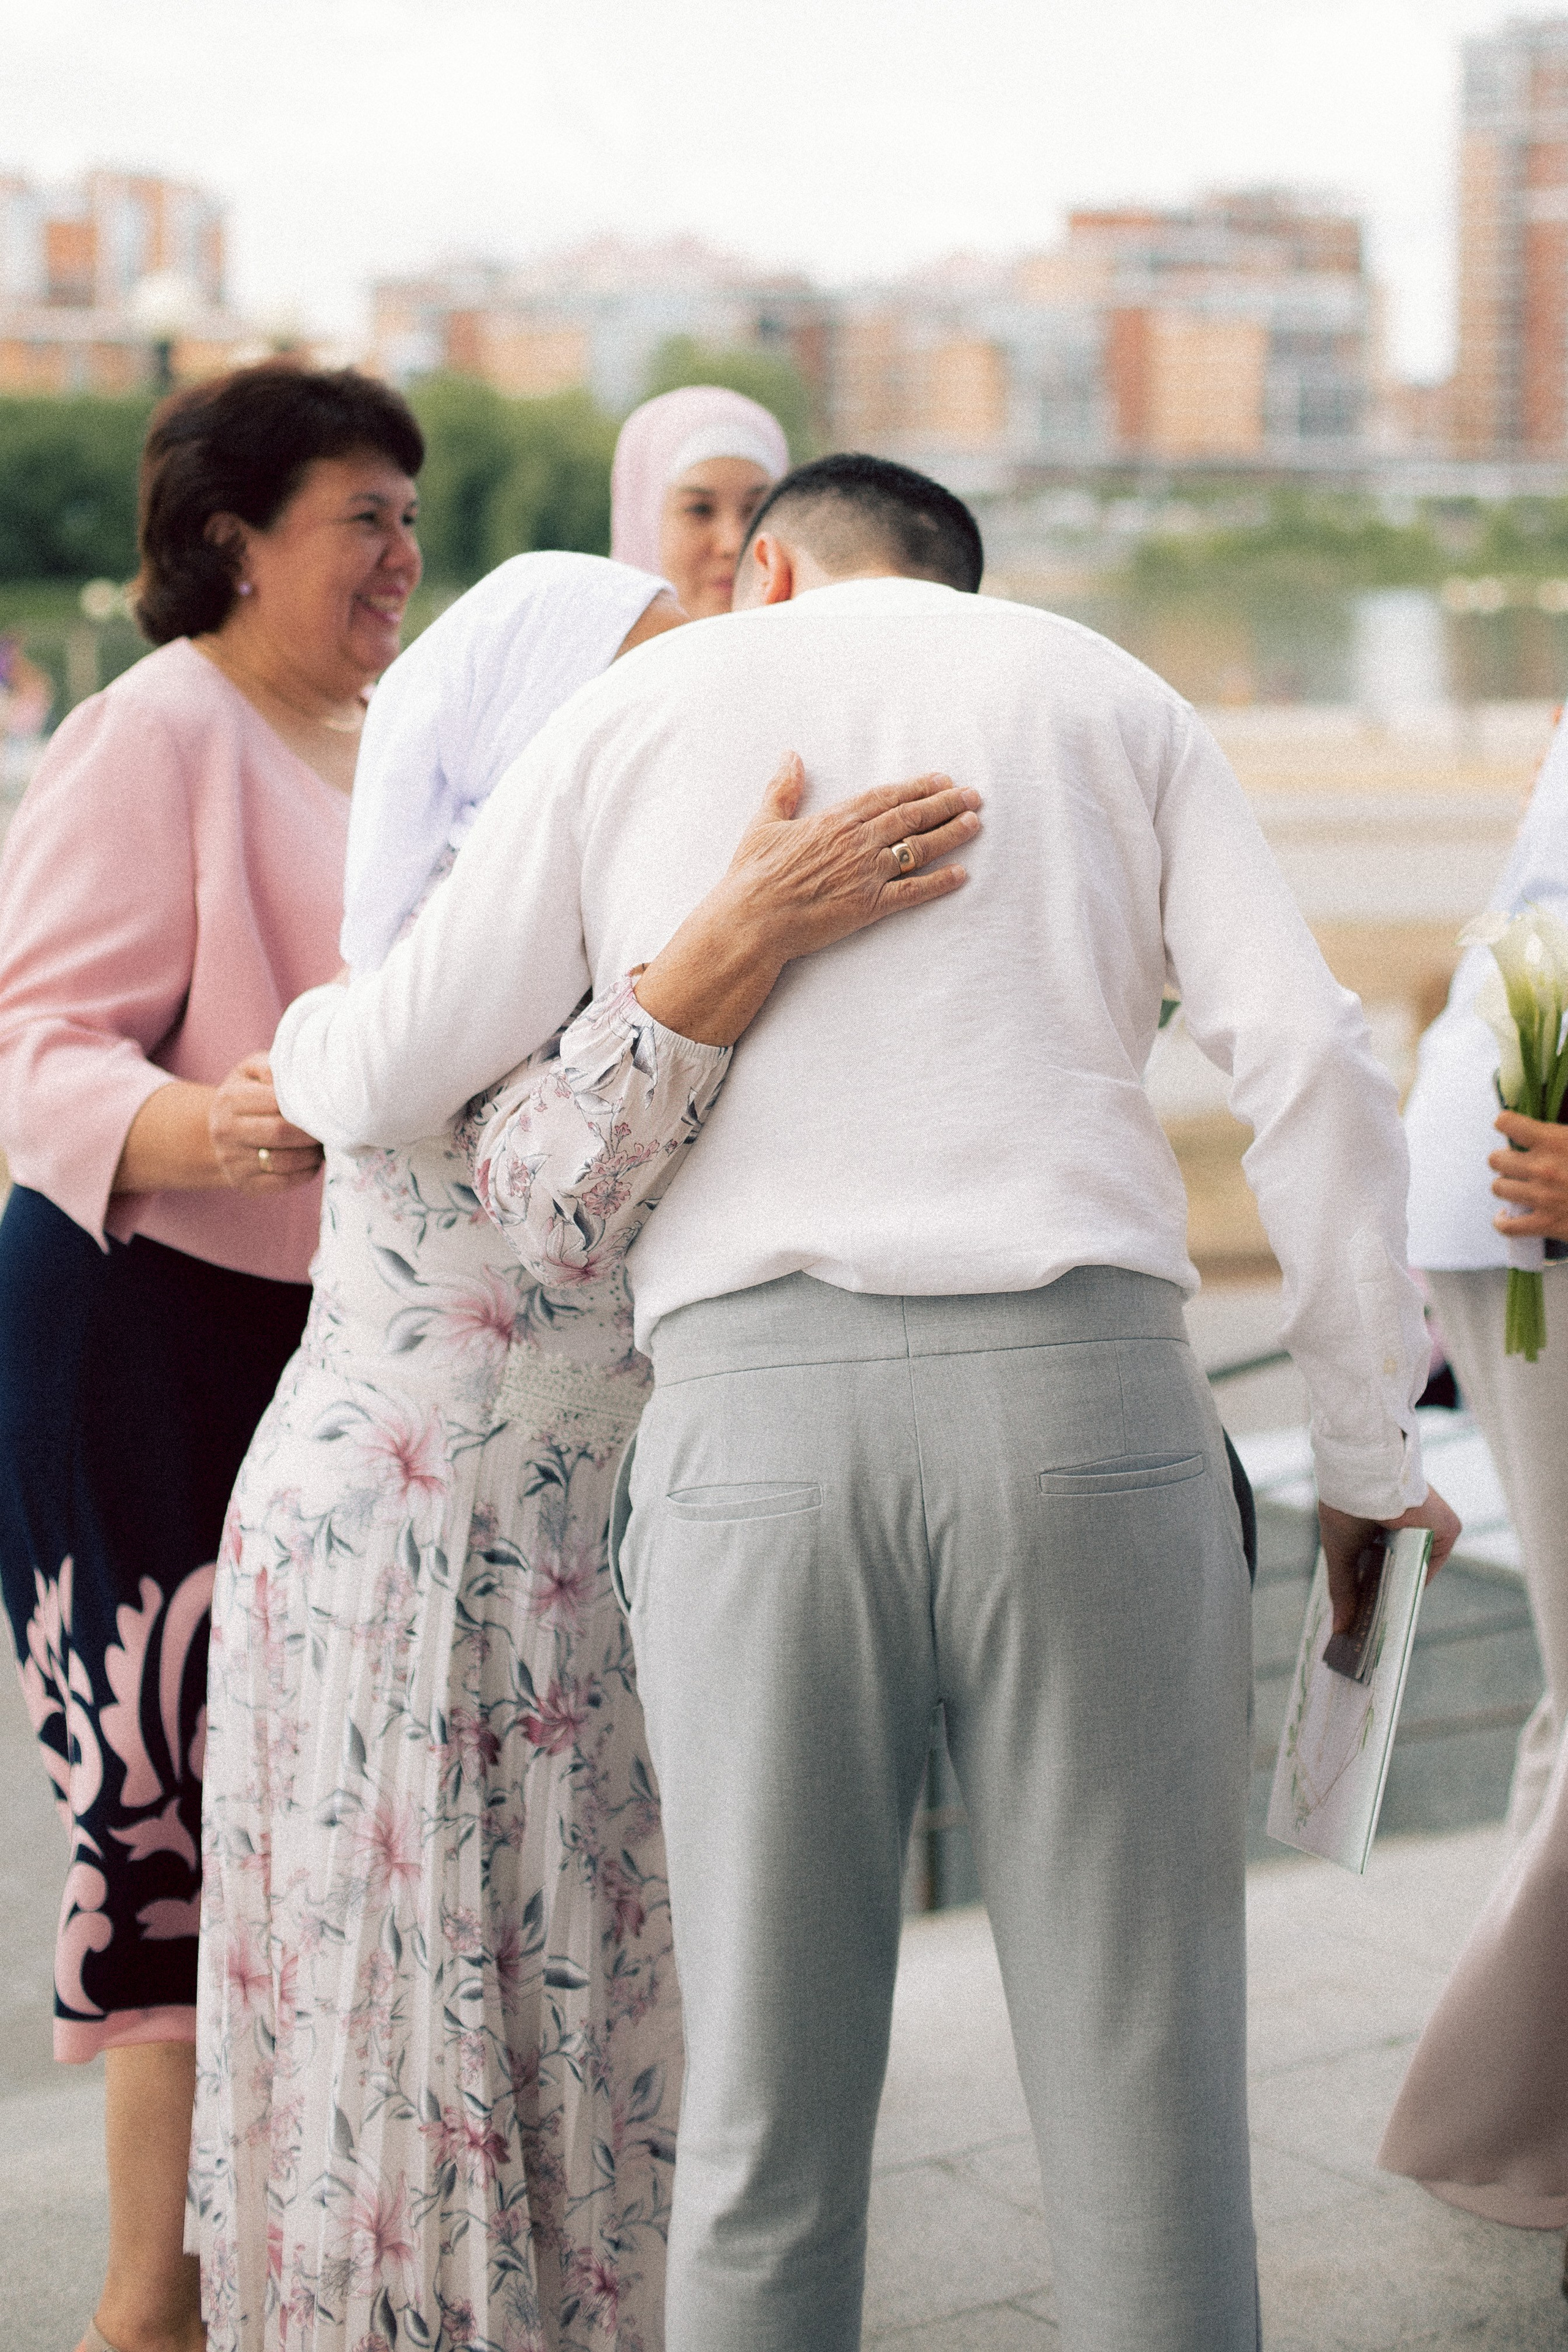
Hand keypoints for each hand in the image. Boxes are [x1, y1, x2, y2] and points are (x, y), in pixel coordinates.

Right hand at [209, 1053, 323, 1192]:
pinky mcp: (244, 1184)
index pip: (276, 1101)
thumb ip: (272, 1066)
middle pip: (280, 1132)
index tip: (324, 1105)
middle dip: (311, 1131)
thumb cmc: (248, 1094)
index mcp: (228, 1099)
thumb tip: (298, 1075)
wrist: (223, 1132)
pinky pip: (284, 1182)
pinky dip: (306, 1172)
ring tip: (323, 1143)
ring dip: (313, 1154)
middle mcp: (225, 1131)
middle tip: (330, 1126)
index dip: (305, 1104)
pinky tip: (313, 1160)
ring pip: (284, 1161)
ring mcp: (231, 1161)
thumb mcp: (252, 1071)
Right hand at [632, 754, 981, 1045]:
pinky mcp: (869, 906)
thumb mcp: (763, 823)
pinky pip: (912, 892)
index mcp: (834, 820)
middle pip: (910, 817)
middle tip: (973, 796)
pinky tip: (961, 874)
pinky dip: (938, 882)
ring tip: (974, 824)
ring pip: (918, 849)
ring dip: (949, 835)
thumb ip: (783, 788)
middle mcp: (856, 842)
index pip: (886, 797)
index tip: (942, 779)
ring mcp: (866, 874)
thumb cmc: (752, 875)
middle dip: (945, 804)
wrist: (752, 920)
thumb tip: (791, 755)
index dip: (917, 787)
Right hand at [1318, 1485, 1460, 1633]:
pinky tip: (1403, 1610)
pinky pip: (1434, 1564)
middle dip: (1386, 1597)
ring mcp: (1432, 1528)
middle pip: (1402, 1570)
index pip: (1385, 1564)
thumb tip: (1339, 1629)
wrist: (1366, 1479)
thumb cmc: (1346, 1505)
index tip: (1361, 1617)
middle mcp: (1413, 1525)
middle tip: (1371, 1630)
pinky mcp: (1448, 1529)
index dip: (1373, 1589)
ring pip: (1418, 1569)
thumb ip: (1343, 1589)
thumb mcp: (1341, 1553)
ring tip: (1385, 1627)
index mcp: (1386, 1524)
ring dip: (1403, 1595)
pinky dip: (1420, 1586)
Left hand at [1488, 1109, 1567, 1238]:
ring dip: (1507, 1186)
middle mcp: (1541, 1166)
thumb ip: (1563, 1134)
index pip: (1508, 1123)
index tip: (1512, 1128)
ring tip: (1518, 1187)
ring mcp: (1540, 1197)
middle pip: (1496, 1159)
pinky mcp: (1546, 1224)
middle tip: (1519, 1163)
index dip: (1507, 1124)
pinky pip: (1508, 1225)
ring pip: (1498, 1188)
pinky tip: (1507, 1217)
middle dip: (1506, 1159)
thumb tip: (1555, 1131)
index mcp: (1554, 1140)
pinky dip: (1504, 1222)